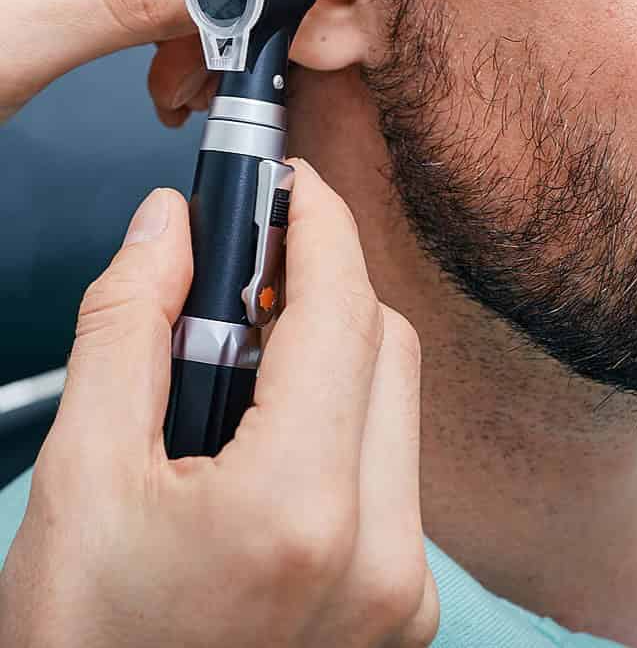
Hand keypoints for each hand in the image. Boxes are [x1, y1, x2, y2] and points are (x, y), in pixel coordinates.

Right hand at [0, 159, 437, 646]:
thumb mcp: (79, 482)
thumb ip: (129, 330)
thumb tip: (170, 226)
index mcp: (298, 514)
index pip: (342, 310)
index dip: (318, 225)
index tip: (291, 182)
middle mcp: (380, 556)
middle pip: (384, 345)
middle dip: (322, 285)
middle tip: (249, 269)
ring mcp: (404, 591)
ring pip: (397, 400)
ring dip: (332, 354)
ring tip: (240, 369)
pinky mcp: (406, 607)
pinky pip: (396, 465)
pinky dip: (344, 421)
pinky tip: (272, 434)